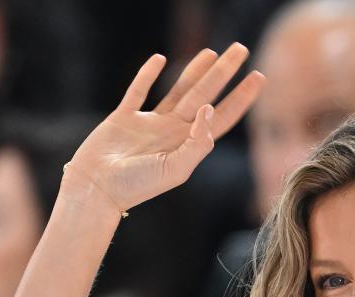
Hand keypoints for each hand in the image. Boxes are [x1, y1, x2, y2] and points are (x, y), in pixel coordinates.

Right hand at [63, 45, 264, 215]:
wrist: (97, 188)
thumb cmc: (137, 185)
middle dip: (224, 73)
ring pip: (178, 89)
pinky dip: (147, 75)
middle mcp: (173, 132)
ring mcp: (149, 124)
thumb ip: (197, 143)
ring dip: (195, 70)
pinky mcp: (123, 117)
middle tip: (241, 49)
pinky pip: (139, 91)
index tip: (258, 76)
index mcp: (188, 146)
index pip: (222, 116)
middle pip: (204, 95)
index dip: (241, 97)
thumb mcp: (175, 169)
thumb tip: (209, 110)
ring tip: (212, 52)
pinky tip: (159, 59)